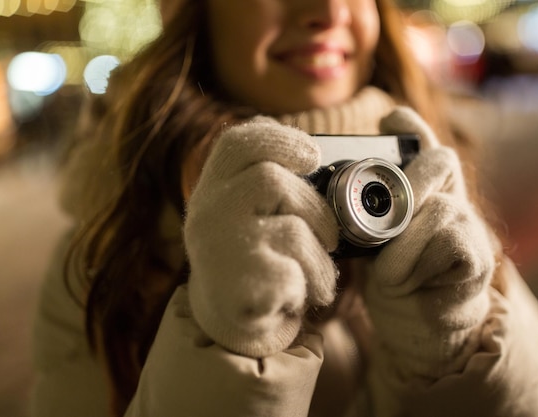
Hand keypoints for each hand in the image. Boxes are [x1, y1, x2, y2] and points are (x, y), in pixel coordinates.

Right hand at [183, 117, 338, 356]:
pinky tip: (298, 295)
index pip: (237, 144)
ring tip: (318, 275)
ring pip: (294, 229)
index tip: (313, 155)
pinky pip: (296, 271)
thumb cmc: (256, 261)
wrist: (233, 327)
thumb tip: (315, 155)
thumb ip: (272, 183)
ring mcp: (221, 250)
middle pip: (271, 181)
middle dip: (315, 209)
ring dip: (320, 255)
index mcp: (212, 190)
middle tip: (330, 236)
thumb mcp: (253, 214)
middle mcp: (207, 214)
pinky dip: (311, 283)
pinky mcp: (240, 286)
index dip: (279, 139)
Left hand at [364, 107, 496, 378]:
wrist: (420, 332)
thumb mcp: (371, 243)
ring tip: (384, 266)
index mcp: (424, 194)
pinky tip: (400, 279)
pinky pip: (449, 240)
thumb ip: (364, 214)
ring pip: (441, 207)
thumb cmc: (394, 281)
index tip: (390, 119)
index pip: (422, 148)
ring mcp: (469, 228)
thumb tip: (326, 190)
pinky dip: (413, 259)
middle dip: (407, 179)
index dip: (409, 129)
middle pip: (440, 162)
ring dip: (403, 236)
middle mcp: (451, 201)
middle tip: (380, 209)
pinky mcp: (478, 259)